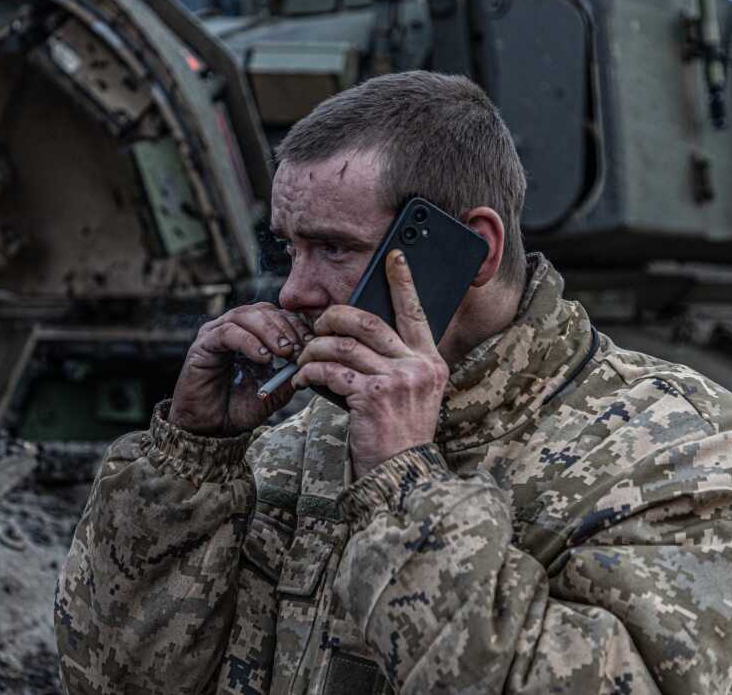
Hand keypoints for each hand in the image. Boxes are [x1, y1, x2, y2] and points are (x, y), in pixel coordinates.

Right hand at [169, 303, 310, 434]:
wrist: (211, 428)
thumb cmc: (239, 407)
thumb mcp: (274, 392)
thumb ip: (289, 374)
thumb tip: (309, 358)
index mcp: (252, 334)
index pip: (277, 315)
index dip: (296, 326)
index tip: (311, 343)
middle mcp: (233, 328)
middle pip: (263, 310)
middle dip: (285, 327)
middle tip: (298, 348)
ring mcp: (216, 333)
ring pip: (245, 315)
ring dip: (269, 331)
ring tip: (283, 352)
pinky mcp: (202, 344)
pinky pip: (227, 332)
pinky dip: (249, 342)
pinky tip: (262, 358)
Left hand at [293, 250, 447, 476]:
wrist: (401, 474)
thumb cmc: (399, 435)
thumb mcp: (412, 395)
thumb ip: (397, 364)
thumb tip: (360, 336)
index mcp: (430, 362)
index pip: (415, 313)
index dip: (402, 282)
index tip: (393, 257)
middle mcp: (417, 367)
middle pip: (368, 322)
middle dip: (335, 317)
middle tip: (318, 324)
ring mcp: (396, 381)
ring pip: (343, 346)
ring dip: (315, 350)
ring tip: (303, 359)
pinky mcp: (371, 397)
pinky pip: (330, 372)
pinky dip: (309, 374)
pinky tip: (301, 380)